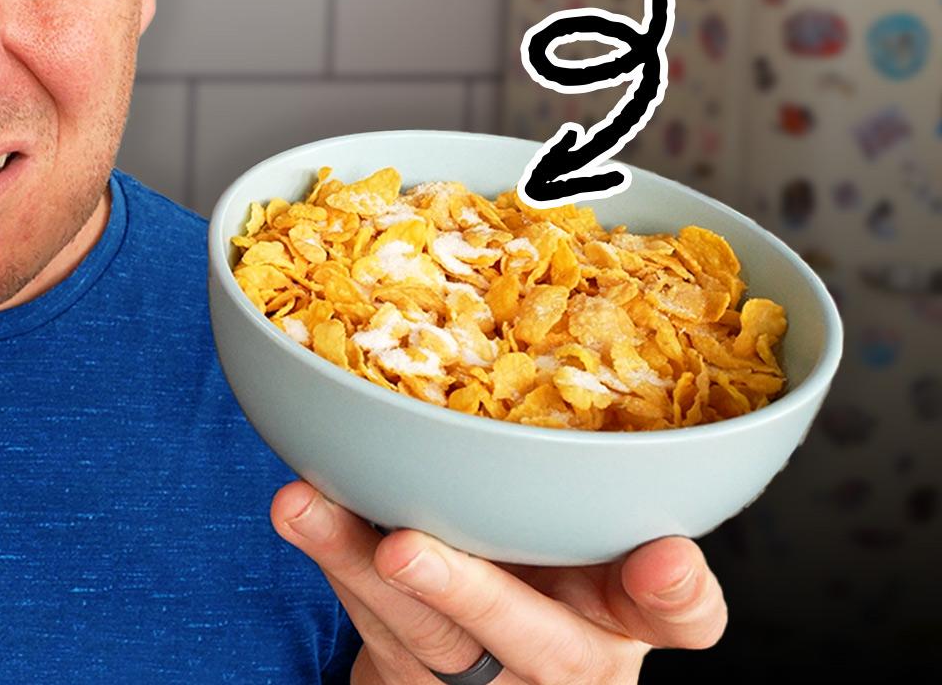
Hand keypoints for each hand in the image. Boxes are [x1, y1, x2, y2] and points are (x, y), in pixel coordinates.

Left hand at [272, 481, 725, 683]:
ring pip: (425, 637)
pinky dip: (332, 563)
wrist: (480, 654)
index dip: (674, 590)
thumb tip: (554, 331)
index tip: (664, 556)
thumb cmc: (548, 565)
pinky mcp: (414, 682)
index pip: (680, 615)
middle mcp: (572, 654)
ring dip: (357, 570)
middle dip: (467, 593)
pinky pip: (372, 629)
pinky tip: (301, 514)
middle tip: (404, 551)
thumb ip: (590, 474)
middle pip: (534, 641)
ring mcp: (489, 680)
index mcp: (631, 610)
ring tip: (304, 509)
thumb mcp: (590, 531)